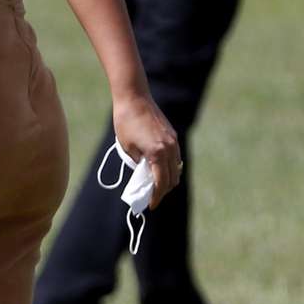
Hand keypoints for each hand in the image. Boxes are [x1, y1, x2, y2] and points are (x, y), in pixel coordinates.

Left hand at [113, 92, 180, 207]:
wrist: (134, 97)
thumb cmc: (126, 122)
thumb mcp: (128, 148)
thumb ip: (138, 164)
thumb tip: (145, 175)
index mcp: (157, 153)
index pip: (161, 183)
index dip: (156, 197)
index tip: (151, 206)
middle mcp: (169, 148)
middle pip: (172, 179)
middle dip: (163, 191)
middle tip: (152, 196)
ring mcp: (173, 141)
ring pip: (177, 168)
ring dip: (169, 179)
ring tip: (156, 183)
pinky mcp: (172, 134)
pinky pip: (176, 156)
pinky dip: (170, 166)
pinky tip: (160, 167)